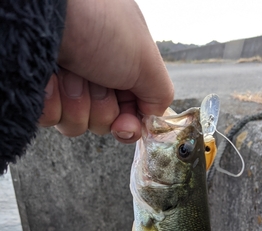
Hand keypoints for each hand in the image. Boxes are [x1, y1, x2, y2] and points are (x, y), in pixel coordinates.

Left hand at [39, 0, 173, 143]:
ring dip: (76, 104)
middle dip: (100, 108)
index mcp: (123, 65)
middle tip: (95, 78)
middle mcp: (96, 73)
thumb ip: (160, 94)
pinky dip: (51, 102)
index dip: (128, 123)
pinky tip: (51, 79)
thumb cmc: (101, 26)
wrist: (48, 12)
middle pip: (104, 122)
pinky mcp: (39, 90)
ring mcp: (66, 82)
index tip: (123, 125)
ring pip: (77, 124)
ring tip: (70, 72)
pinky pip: (50, 118)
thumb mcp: (146, 60)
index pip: (130, 112)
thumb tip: (152, 118)